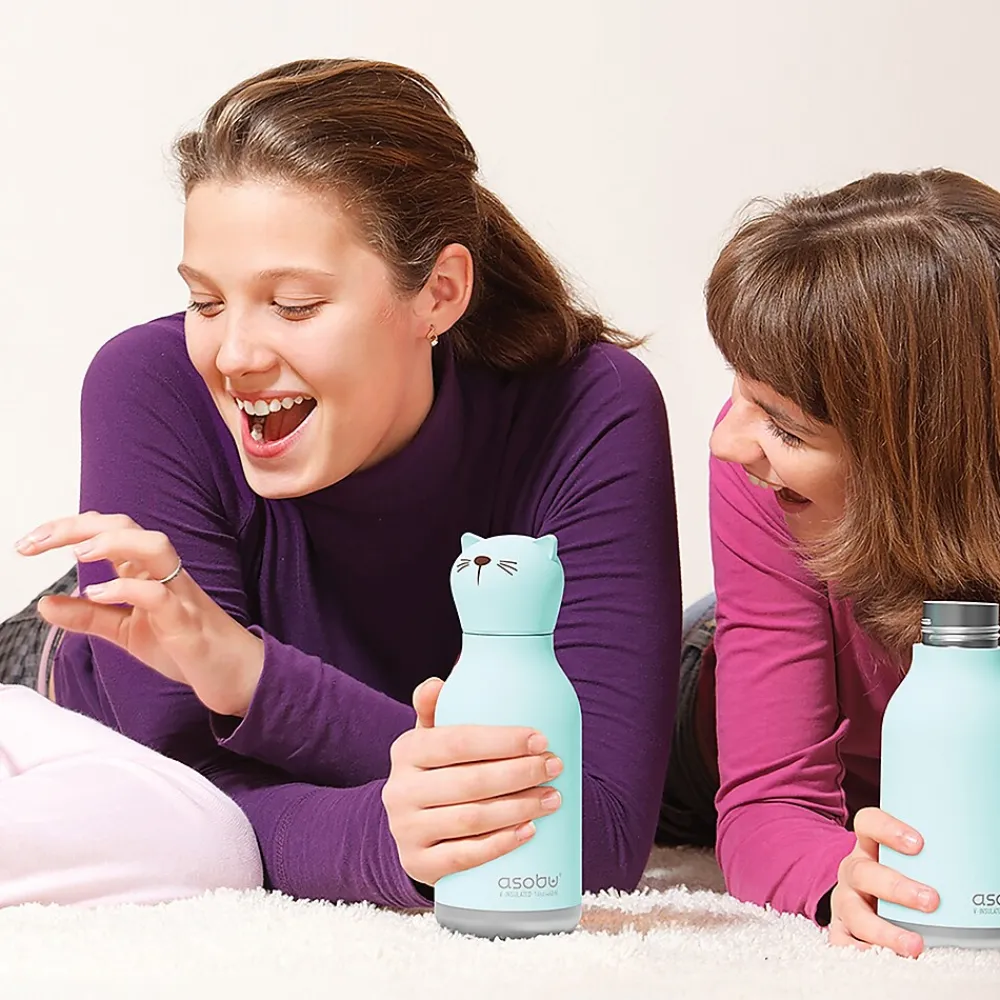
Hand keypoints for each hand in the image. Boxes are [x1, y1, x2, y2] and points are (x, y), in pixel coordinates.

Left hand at [15, 512, 263, 716]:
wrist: (235, 674)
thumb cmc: (186, 647)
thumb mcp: (126, 631)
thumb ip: (88, 616)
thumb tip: (45, 604)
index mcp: (147, 571)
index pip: (108, 530)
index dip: (67, 528)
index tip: (28, 543)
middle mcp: (164, 573)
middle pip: (126, 526)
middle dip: (78, 526)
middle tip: (34, 541)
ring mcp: (178, 593)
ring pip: (154, 546)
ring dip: (113, 542)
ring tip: (77, 553)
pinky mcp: (186, 621)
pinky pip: (160, 595)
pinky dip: (127, 589)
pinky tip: (98, 595)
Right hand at [382, 677, 563, 886]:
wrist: (413, 825)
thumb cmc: (436, 770)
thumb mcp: (431, 737)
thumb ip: (436, 708)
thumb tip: (438, 683)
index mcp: (406, 750)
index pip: (457, 742)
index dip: (502, 741)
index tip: (541, 740)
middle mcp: (399, 790)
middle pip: (469, 782)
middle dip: (520, 774)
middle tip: (554, 767)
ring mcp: (406, 831)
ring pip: (471, 820)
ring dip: (518, 808)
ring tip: (552, 798)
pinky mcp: (418, 864)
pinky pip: (463, 857)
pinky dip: (500, 844)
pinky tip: (529, 831)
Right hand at [829, 807, 939, 956]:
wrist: (863, 899)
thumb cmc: (896, 878)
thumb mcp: (906, 862)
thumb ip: (931, 861)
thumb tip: (982, 865)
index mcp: (867, 847)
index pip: (868, 824)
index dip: (888, 829)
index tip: (919, 844)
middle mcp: (853, 871)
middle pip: (863, 872)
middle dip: (896, 888)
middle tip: (931, 900)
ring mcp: (845, 900)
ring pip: (853, 910)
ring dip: (884, 929)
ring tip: (915, 944)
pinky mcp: (841, 928)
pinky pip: (842, 941)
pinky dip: (860, 951)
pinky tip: (882, 957)